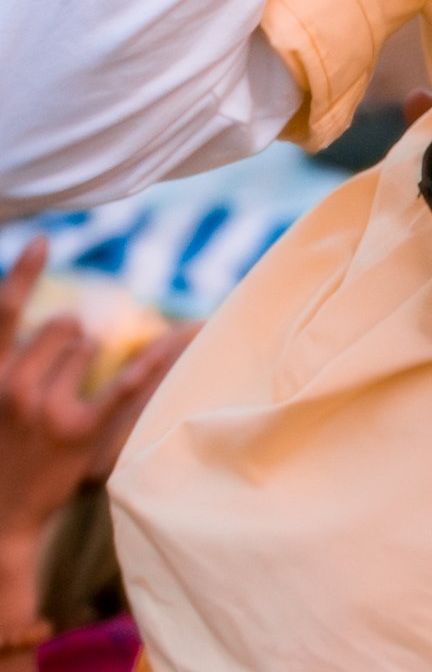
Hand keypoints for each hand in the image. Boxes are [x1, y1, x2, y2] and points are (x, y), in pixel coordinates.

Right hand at [0, 245, 192, 582]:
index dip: (22, 274)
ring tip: (64, 402)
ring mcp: (46, 410)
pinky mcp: (79, 431)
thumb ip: (13, 357)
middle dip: (71, 336)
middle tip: (59, 374)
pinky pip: (122, 385)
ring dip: (89, 360)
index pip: (3, 315)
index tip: (43, 240)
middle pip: (63, 325)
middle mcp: (13, 388)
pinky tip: (175, 337)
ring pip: (90, 347)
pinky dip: (149, 361)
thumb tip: (59, 317)